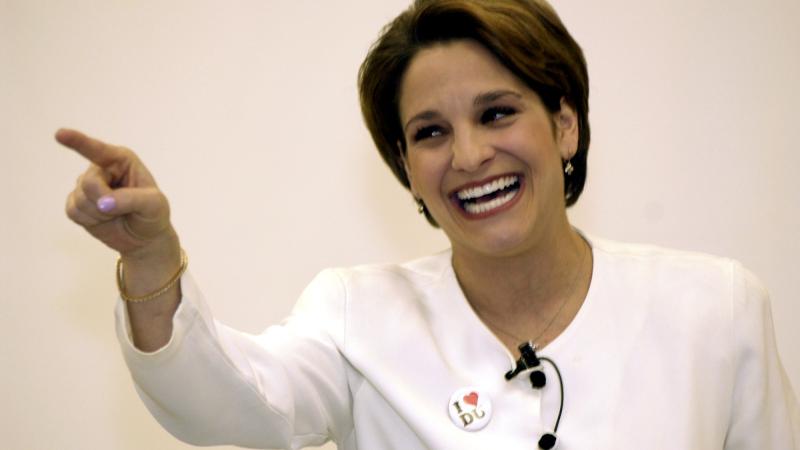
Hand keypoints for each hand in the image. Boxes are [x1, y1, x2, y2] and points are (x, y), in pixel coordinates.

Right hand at [58, 128, 175, 257]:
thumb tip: (104, 203)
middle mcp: (101, 168)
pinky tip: (103, 220)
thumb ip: (131, 200)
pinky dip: (89, 220)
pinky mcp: (77, 203)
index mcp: (121, 160)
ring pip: (79, 199)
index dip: (78, 141)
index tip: (60, 134)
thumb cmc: (152, 214)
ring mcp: (87, 185)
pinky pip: (72, 211)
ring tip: (116, 214)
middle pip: (88, 183)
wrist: (144, 238)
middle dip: (104, 201)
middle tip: (122, 209)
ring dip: (99, 214)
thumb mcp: (154, 205)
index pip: (98, 150)